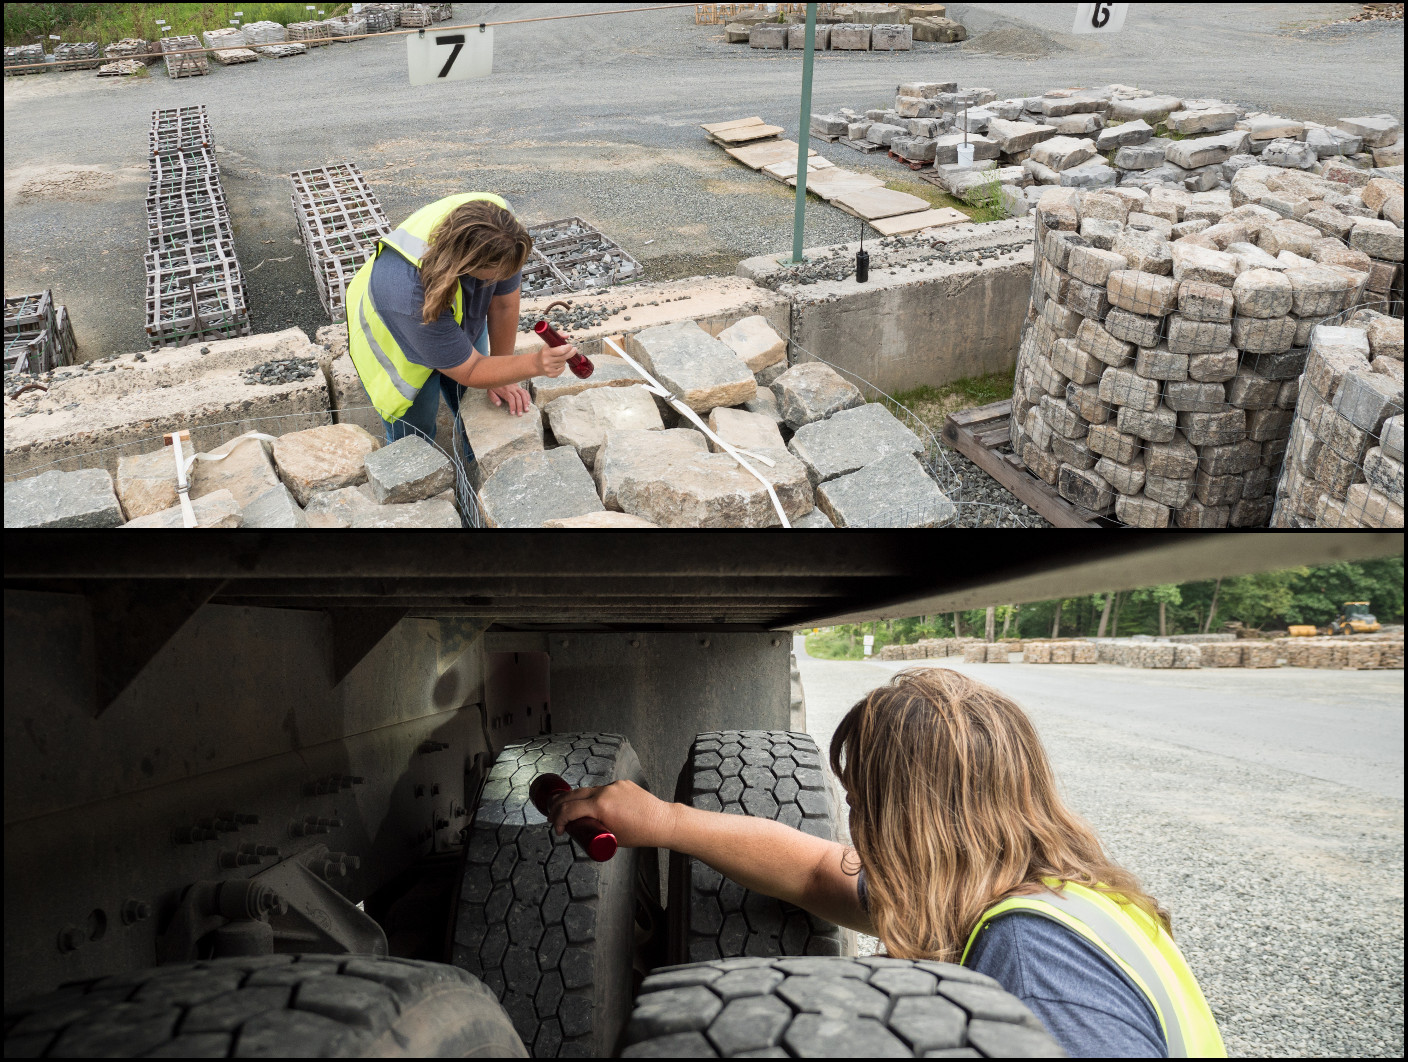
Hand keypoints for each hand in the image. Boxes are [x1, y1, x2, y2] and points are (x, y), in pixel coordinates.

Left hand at [488, 383, 530, 416]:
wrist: (495, 376)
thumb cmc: (493, 386)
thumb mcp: (490, 392)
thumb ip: (494, 398)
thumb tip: (499, 404)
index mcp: (505, 390)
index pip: (511, 399)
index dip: (513, 406)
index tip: (512, 413)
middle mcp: (511, 388)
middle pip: (518, 398)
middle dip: (519, 407)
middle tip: (520, 414)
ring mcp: (515, 387)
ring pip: (523, 394)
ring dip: (525, 402)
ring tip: (526, 409)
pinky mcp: (517, 386)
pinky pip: (524, 391)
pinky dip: (527, 396)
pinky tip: (528, 402)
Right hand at [533, 340, 575, 378]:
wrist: (536, 364)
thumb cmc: (544, 352)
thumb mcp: (548, 343)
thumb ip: (558, 336)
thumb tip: (567, 335)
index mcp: (546, 352)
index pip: (560, 351)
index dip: (567, 348)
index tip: (570, 345)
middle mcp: (547, 361)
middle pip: (564, 357)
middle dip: (571, 353)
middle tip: (574, 350)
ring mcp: (549, 368)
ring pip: (563, 363)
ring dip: (564, 359)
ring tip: (560, 357)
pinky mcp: (551, 374)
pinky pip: (562, 370)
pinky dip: (562, 366)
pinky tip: (558, 364)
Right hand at [547, 779, 675, 848]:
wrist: (662, 821)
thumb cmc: (639, 833)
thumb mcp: (610, 836)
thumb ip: (593, 829)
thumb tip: (582, 829)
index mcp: (600, 807)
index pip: (569, 809)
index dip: (558, 820)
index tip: (558, 829)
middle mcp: (605, 792)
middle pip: (573, 795)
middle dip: (559, 805)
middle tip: (553, 816)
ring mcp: (613, 786)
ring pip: (587, 790)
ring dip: (575, 799)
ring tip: (567, 808)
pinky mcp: (621, 783)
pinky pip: (603, 789)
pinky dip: (594, 797)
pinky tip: (593, 805)